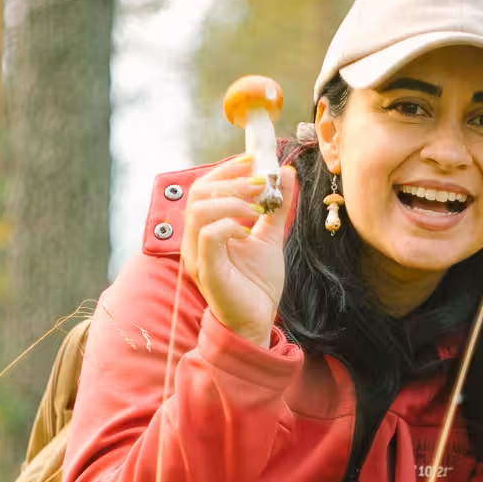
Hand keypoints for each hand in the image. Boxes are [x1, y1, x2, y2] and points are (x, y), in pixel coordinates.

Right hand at [180, 153, 295, 346]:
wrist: (256, 321)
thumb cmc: (257, 283)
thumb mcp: (270, 237)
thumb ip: (277, 207)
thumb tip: (287, 173)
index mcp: (206, 227)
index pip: (205, 186)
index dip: (228, 169)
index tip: (255, 160)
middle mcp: (195, 238)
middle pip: (200, 191)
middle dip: (233, 180)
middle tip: (262, 183)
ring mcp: (197, 254)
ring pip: (200, 209)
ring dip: (233, 200)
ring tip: (258, 209)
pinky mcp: (206, 269)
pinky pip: (209, 235)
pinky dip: (230, 224)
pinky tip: (249, 231)